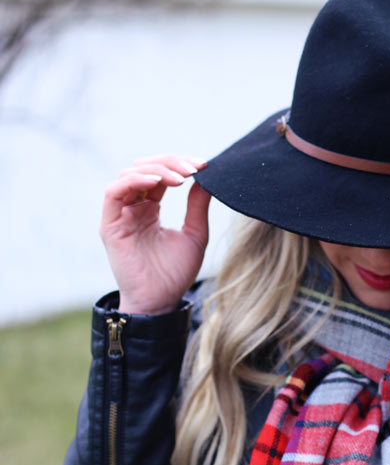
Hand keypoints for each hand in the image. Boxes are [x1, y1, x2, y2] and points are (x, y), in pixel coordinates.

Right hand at [100, 154, 210, 314]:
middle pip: (145, 168)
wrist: (160, 302)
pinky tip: (158, 181)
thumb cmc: (175, 273)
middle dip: (170, 162)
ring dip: (156, 169)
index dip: (180, 164)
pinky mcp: (109, 225)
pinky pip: (114, 192)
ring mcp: (119, 215)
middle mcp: (132, 208)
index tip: (203, 165)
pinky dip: (135, 180)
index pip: (160, 174)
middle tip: (194, 167)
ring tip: (181, 176)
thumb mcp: (195, 234)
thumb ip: (197, 206)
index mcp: (149, 208)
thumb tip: (206, 178)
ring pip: (129, 174)